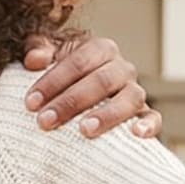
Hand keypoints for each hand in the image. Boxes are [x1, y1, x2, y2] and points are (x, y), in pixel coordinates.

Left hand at [21, 33, 159, 138]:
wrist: (87, 97)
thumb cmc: (64, 77)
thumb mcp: (49, 58)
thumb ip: (38, 50)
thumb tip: (34, 60)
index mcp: (99, 49)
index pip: (78, 60)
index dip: (53, 81)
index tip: (31, 102)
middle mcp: (121, 68)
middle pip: (101, 80)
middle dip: (71, 101)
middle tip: (45, 121)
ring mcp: (136, 91)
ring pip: (129, 98)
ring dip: (107, 114)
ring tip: (85, 130)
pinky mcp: (145, 114)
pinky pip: (153, 117)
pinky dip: (148, 125)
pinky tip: (136, 135)